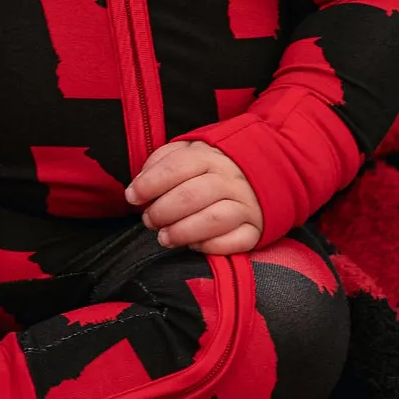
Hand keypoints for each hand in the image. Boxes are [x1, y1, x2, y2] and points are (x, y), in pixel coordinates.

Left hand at [125, 139, 263, 254]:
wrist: (266, 171)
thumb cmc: (214, 167)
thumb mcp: (190, 152)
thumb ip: (163, 162)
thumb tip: (140, 183)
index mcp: (210, 156)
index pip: (176, 167)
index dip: (149, 183)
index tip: (132, 197)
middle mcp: (230, 178)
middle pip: (191, 195)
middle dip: (162, 211)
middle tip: (149, 220)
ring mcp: (246, 204)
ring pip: (213, 220)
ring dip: (183, 232)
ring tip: (164, 238)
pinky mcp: (256, 228)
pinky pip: (236, 242)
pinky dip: (212, 246)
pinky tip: (194, 245)